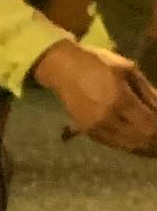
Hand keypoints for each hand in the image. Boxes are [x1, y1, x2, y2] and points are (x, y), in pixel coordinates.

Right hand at [32, 39, 156, 154]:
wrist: (63, 69)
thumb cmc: (98, 63)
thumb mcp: (128, 70)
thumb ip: (148, 91)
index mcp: (120, 99)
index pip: (150, 124)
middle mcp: (108, 118)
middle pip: (141, 138)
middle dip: (155, 141)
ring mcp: (96, 127)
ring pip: (128, 145)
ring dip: (145, 146)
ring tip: (154, 145)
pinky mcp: (88, 131)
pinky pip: (114, 144)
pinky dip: (129, 145)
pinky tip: (139, 143)